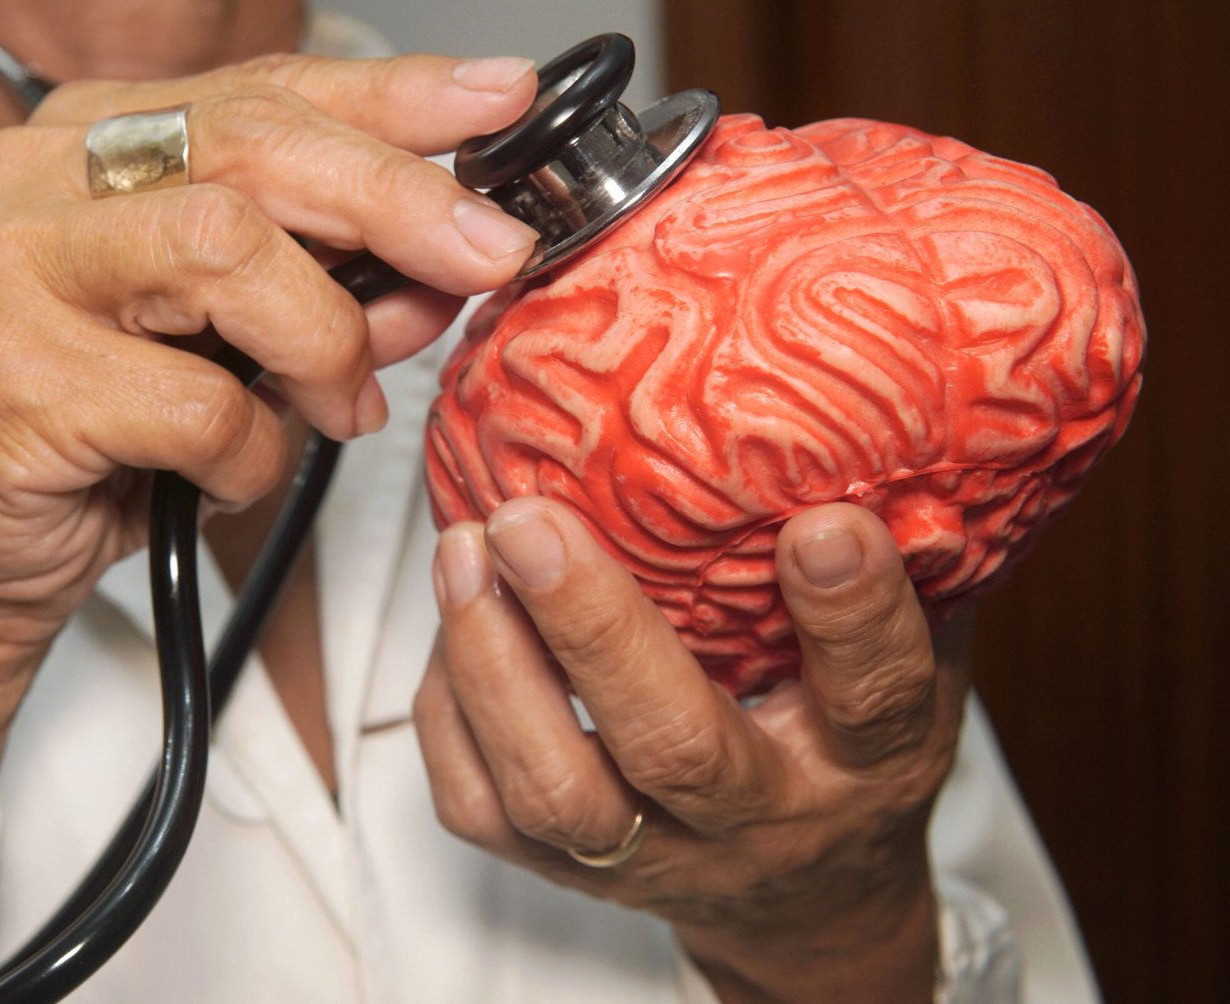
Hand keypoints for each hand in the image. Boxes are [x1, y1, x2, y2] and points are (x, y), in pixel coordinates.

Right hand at [0, 53, 539, 716]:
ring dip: (323, 343)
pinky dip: (255, 454)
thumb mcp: (235, 336)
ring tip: (340, 406)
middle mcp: (36, 176)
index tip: (499, 99)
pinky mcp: (7, 378)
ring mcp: (8, 269)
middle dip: (397, 203)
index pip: (266, 91)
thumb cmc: (107, 430)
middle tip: (487, 257)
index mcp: (94, 139)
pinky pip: (199, 405)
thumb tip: (447, 267)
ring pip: (226, 252)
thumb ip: (330, 284)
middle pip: (254, 148)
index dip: (393, 98)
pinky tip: (230, 472)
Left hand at [416, 499, 968, 1002]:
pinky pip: (483, 808)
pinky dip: (453, 708)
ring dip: (494, 665)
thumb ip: (909, 571)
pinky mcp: (567, 871)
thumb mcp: (921, 665)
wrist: (804, 901)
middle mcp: (757, 820)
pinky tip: (454, 622)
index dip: (851, 615)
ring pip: (556, 793)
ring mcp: (655, 857)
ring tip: (464, 553)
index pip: (875, 697)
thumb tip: (875, 434)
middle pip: (675, 748)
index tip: (818, 524)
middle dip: (594, 630)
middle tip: (529, 523)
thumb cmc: (851, 753)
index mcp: (867, 764)